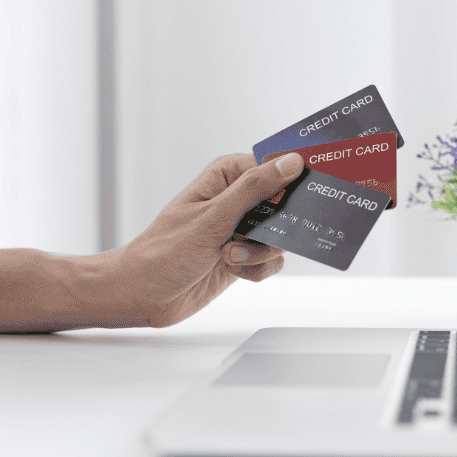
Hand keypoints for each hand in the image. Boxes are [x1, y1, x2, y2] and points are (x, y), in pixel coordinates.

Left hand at [85, 152, 304, 327]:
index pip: (273, 164)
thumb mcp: (214, 216)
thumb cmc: (165, 251)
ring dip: (261, 251)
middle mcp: (236, 199)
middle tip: (262, 235)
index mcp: (227, 176)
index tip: (312, 185)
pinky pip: (272, 260)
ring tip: (232, 256)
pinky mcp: (244, 255)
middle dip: (277, 225)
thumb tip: (290, 162)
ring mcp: (241, 229)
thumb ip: (255, 188)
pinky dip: (257, 269)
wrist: (145, 295)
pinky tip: (235, 271)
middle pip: (284, 203)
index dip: (293, 174)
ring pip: (280, 236)